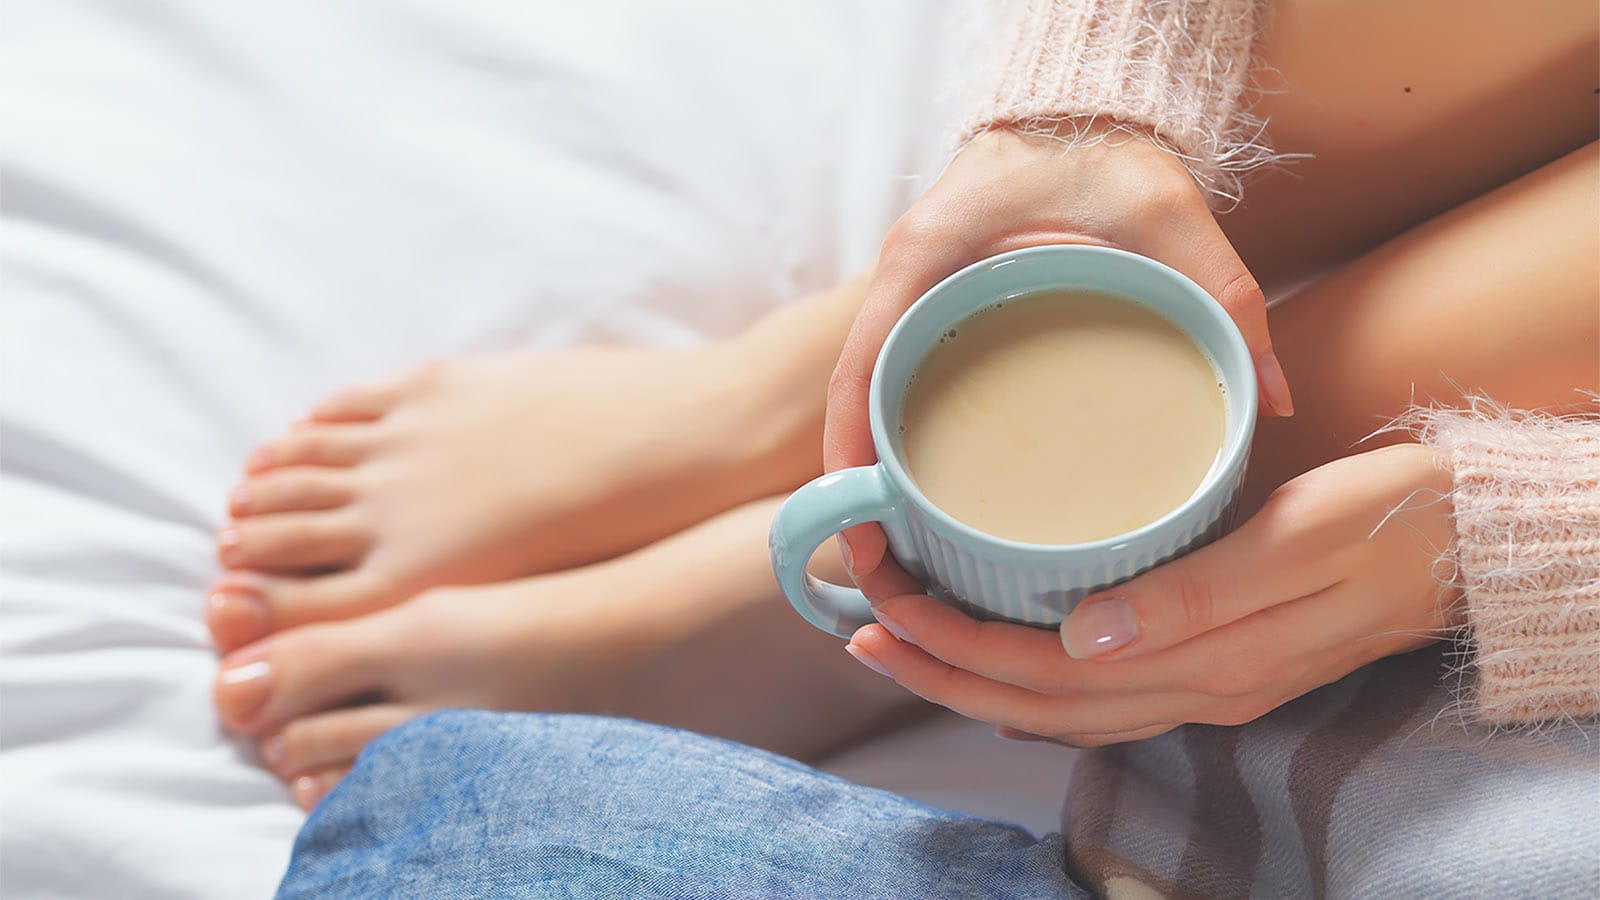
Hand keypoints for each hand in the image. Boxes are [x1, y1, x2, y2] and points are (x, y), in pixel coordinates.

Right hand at [825, 127, 1294, 597]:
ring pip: (870, 397)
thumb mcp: (1169, 219)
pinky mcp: (935, 311)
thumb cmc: (1108, 156)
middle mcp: (903, 283)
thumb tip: (1272, 402)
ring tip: (899, 551)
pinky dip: (898, 438)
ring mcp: (912, 298)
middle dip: (856, 485)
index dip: (851, 452)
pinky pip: (898, 382)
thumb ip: (1225, 300)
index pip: (860, 367)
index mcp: (928, 259)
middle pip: (855, 399)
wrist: (1080, 113)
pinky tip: (930, 494)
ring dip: (874, 470)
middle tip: (880, 564)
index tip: (861, 522)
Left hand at [844, 444, 1459, 745]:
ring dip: (970, 680)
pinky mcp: (1211, 666)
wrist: (1466, 545)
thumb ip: (1194, 595)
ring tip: (894, 643)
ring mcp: (1202, 686)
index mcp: (1204, 659)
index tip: (880, 602)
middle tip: (855, 623)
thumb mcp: (1300, 540)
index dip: (952, 644)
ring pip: (1057, 709)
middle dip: (935, 667)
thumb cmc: (1387, 521)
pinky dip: (1032, 690)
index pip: (1042, 670)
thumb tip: (1080, 635)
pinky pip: (1097, 700)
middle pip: (1032, 701)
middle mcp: (1191, 688)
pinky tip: (998, 671)